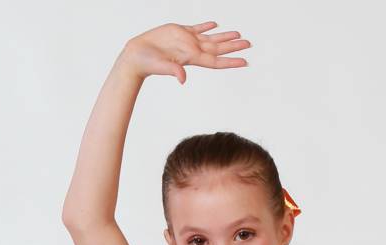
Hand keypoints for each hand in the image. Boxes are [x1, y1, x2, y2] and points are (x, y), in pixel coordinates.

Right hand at [125, 20, 250, 84]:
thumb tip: (182, 79)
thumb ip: (173, 70)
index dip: (230, 61)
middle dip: (234, 47)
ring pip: (210, 38)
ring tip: (238, 35)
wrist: (137, 56)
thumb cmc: (148, 63)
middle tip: (249, 44)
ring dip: (224, 37)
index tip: (245, 61)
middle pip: (218, 49)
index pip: (216, 60)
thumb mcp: (161, 66)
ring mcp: (186, 41)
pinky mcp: (178, 32)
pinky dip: (207, 26)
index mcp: (191, 58)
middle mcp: (192, 50)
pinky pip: (197, 28)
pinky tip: (215, 24)